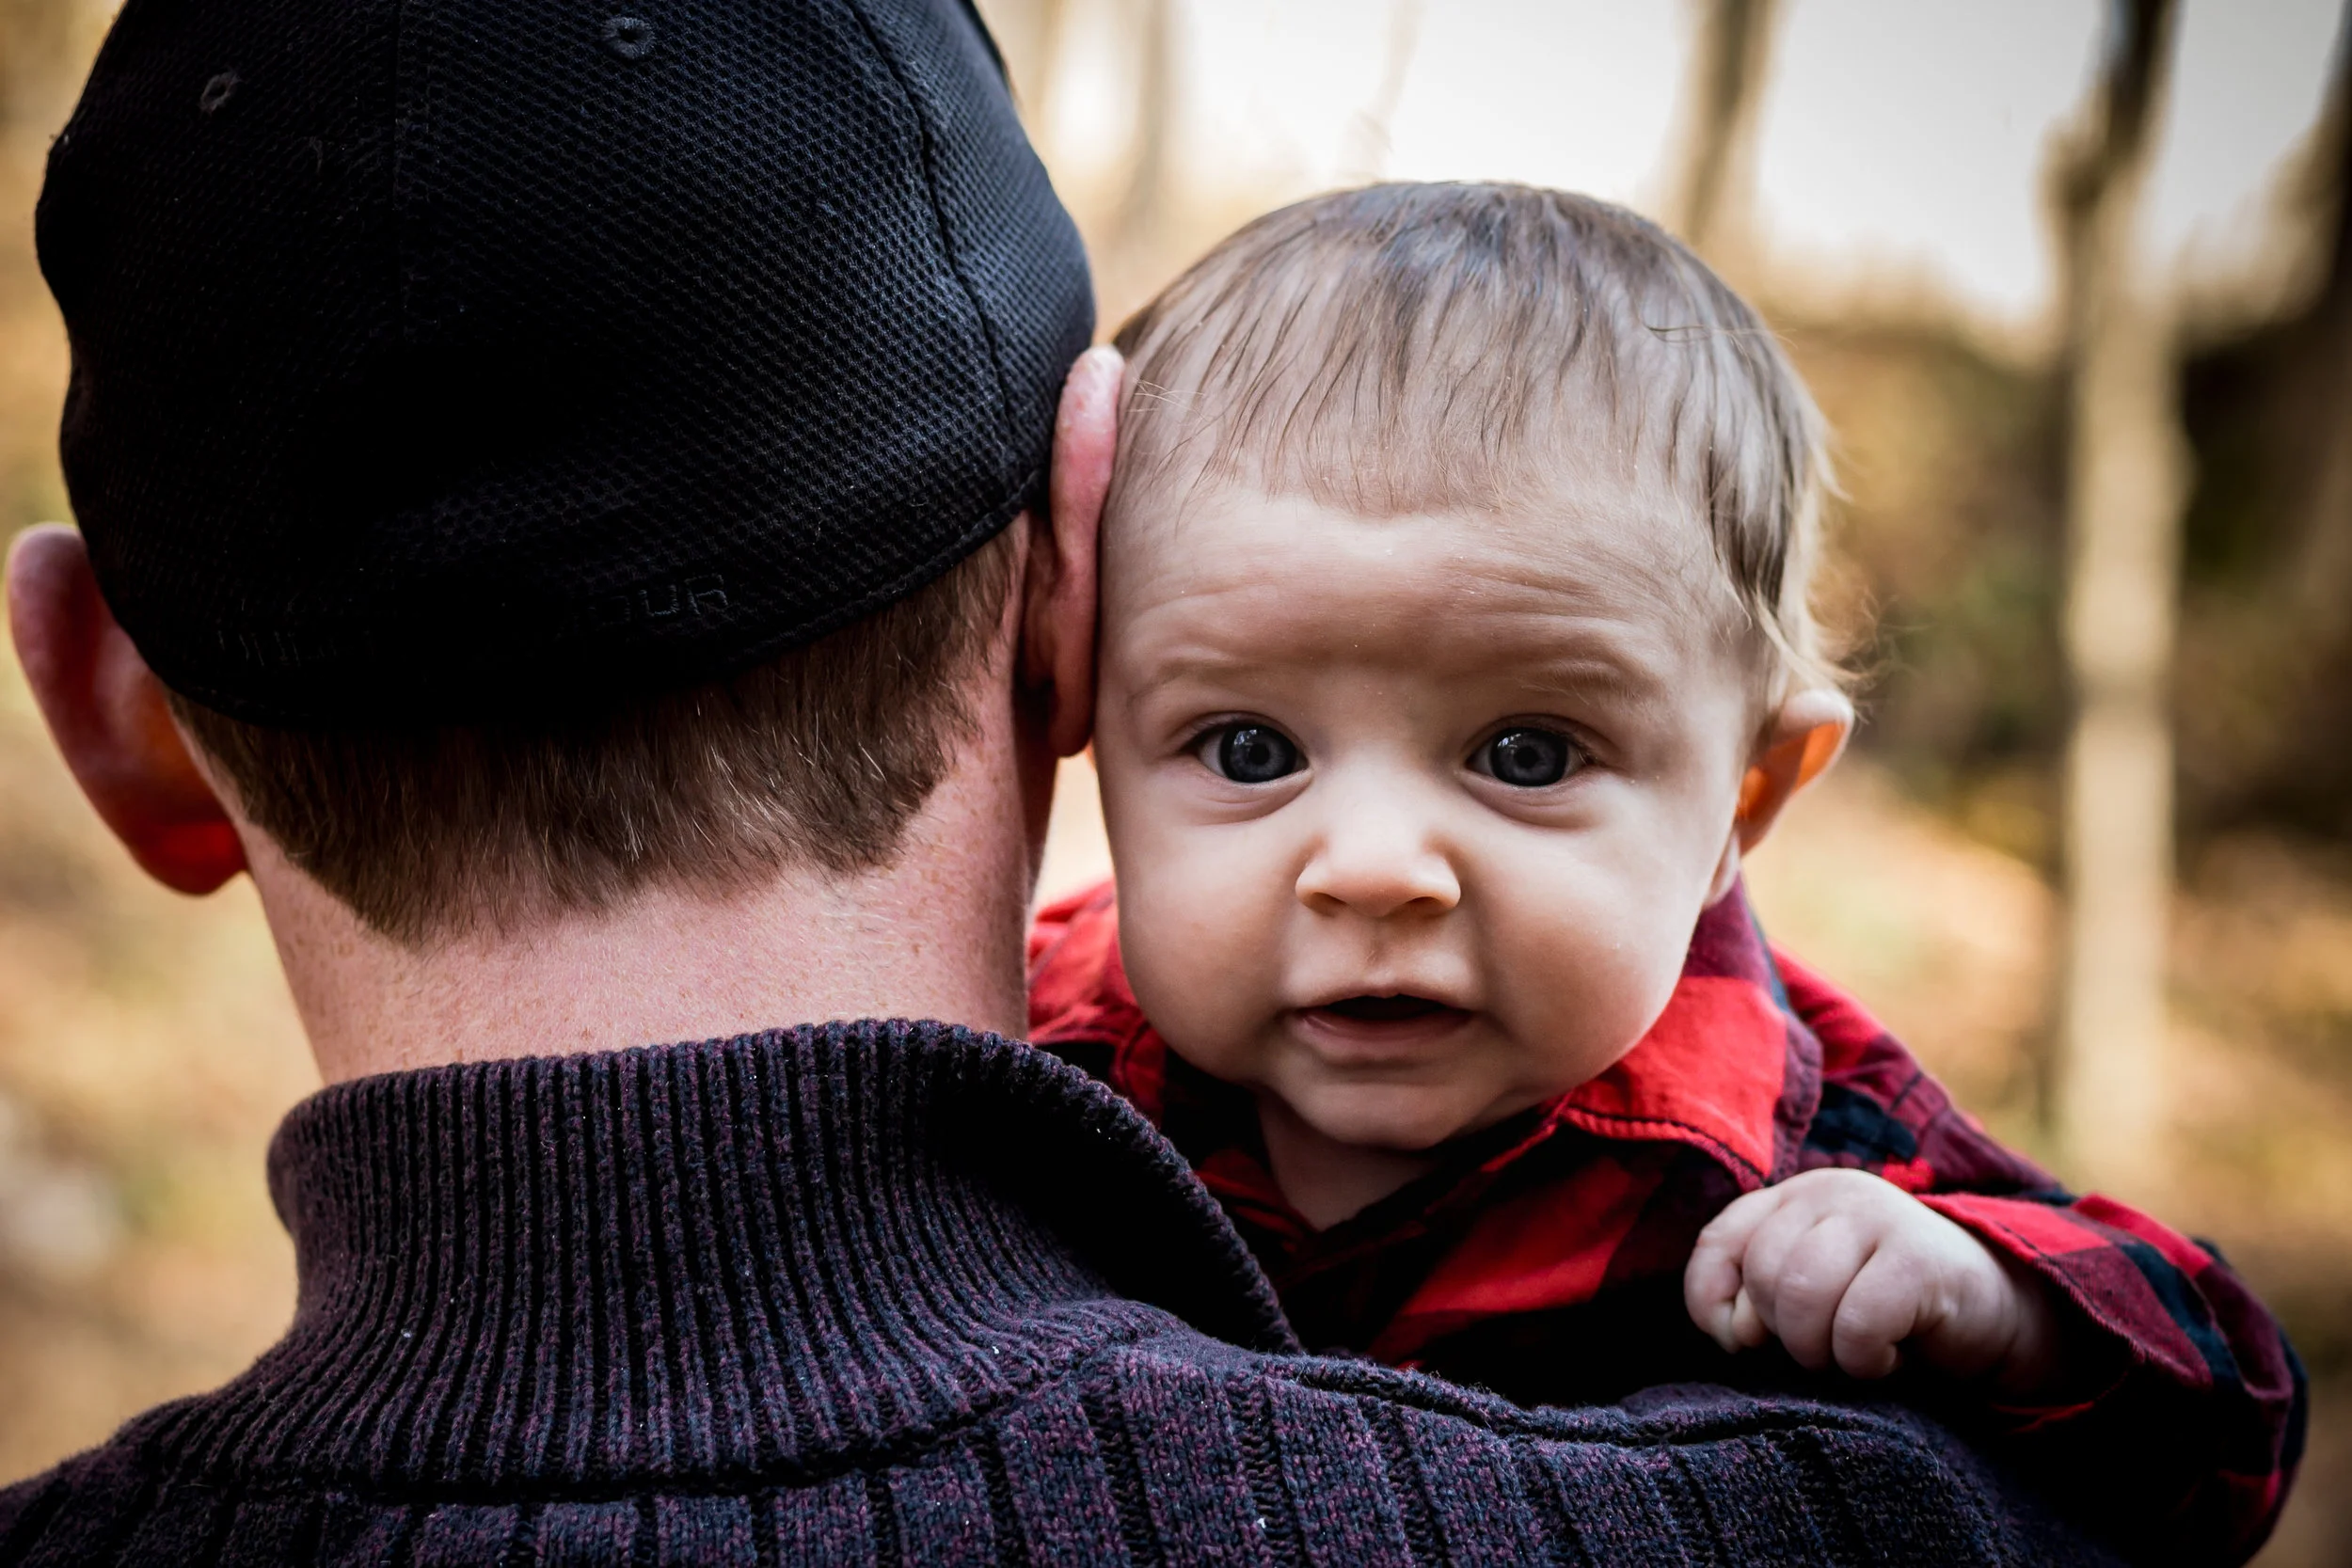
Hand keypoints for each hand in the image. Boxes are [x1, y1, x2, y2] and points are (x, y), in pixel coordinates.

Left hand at [1684, 1168, 2059, 1389]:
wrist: (1994, 1313)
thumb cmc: (1885, 1310)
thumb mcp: (1811, 1297)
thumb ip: (1757, 1299)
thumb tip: (1734, 1334)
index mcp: (1793, 1195)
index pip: (1718, 1242)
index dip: (1714, 1302)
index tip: (1744, 1341)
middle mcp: (1831, 1191)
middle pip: (1763, 1274)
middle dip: (1785, 1335)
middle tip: (1828, 1347)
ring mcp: (1878, 1215)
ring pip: (1800, 1295)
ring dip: (1820, 1350)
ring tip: (1853, 1353)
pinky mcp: (1919, 1257)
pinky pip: (1857, 1323)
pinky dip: (1864, 1360)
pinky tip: (1891, 1356)